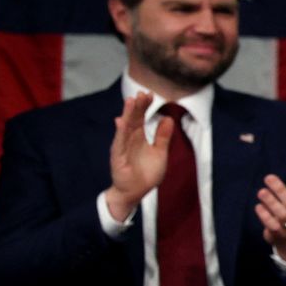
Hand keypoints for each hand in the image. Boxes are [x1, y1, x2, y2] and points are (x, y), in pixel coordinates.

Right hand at [105, 92, 171, 220]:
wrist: (136, 192)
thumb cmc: (146, 173)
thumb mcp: (160, 153)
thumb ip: (163, 137)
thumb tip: (168, 118)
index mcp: (139, 137)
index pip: (141, 117)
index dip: (145, 106)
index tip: (150, 94)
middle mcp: (129, 139)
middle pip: (133, 119)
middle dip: (137, 106)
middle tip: (142, 93)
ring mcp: (122, 147)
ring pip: (125, 128)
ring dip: (127, 114)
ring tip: (131, 101)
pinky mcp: (117, 157)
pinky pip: (119, 142)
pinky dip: (120, 132)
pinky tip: (121, 121)